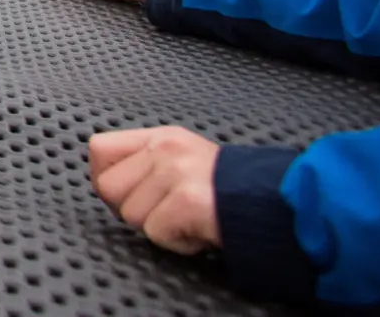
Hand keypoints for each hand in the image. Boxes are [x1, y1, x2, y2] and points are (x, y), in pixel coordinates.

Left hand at [89, 126, 221, 254]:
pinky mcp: (188, 201)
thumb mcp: (183, 162)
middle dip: (132, 209)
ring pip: (130, 215)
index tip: (131, 195)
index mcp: (161, 138)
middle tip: (165, 213)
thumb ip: (146, 166)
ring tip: (187, 220)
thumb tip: (107, 185)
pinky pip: (156, 233)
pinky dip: (177, 242)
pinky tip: (198, 232)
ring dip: (157, 228)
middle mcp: (166, 149)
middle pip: (108, 188)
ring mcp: (177, 173)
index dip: (107, 179)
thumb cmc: (228, 193)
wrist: (280, 207)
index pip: (99, 149)